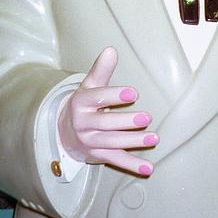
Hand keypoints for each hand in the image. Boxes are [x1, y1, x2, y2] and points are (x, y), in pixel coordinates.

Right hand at [58, 47, 157, 176]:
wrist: (64, 131)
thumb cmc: (84, 104)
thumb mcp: (90, 86)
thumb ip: (101, 69)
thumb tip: (111, 50)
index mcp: (81, 103)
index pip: (98, 99)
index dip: (115, 96)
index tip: (134, 93)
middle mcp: (83, 123)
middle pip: (105, 124)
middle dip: (126, 121)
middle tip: (146, 117)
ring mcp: (90, 141)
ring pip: (112, 143)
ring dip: (134, 142)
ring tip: (154, 138)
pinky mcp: (98, 155)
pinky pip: (116, 160)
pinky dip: (132, 165)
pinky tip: (148, 168)